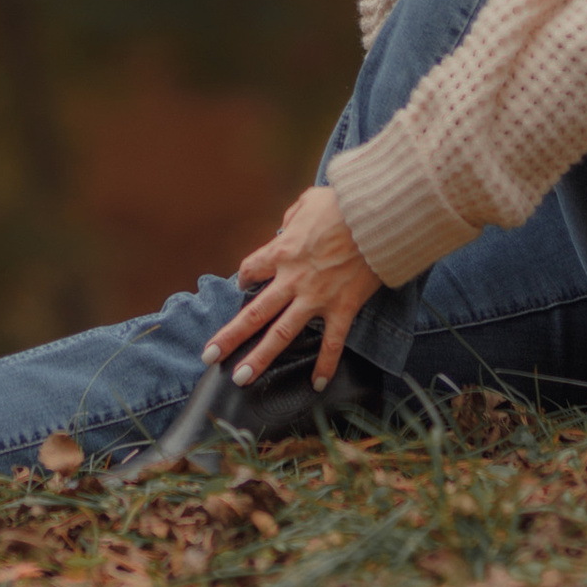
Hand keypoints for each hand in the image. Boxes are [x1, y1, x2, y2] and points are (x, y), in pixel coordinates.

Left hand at [206, 186, 382, 388]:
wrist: (376, 217)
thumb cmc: (344, 205)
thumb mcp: (309, 201)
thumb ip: (293, 217)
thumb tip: (288, 227)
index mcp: (282, 252)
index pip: (250, 270)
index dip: (244, 278)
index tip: (243, 284)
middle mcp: (292, 279)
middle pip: (254, 312)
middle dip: (229, 336)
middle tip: (209, 356)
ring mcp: (317, 297)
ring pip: (281, 334)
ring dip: (260, 357)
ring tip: (241, 378)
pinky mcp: (343, 307)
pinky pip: (332, 343)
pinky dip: (324, 365)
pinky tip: (316, 385)